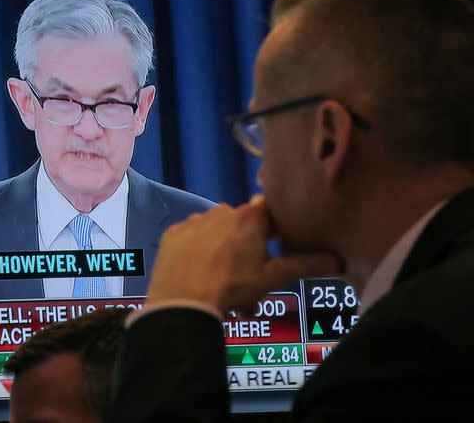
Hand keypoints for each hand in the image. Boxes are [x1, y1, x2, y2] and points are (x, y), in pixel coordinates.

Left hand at [146, 195, 340, 316]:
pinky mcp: (173, 234)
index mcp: (250, 218)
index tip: (274, 249)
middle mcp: (222, 211)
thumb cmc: (233, 286)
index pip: (270, 213)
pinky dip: (196, 254)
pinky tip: (198, 277)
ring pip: (215, 234)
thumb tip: (339, 260)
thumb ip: (306, 265)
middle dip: (247, 254)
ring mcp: (194, 221)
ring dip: (222, 255)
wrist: (183, 300)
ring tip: (222, 288)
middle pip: (241, 228)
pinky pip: (190, 240)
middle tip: (247, 286)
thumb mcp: (272, 278)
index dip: (275, 231)